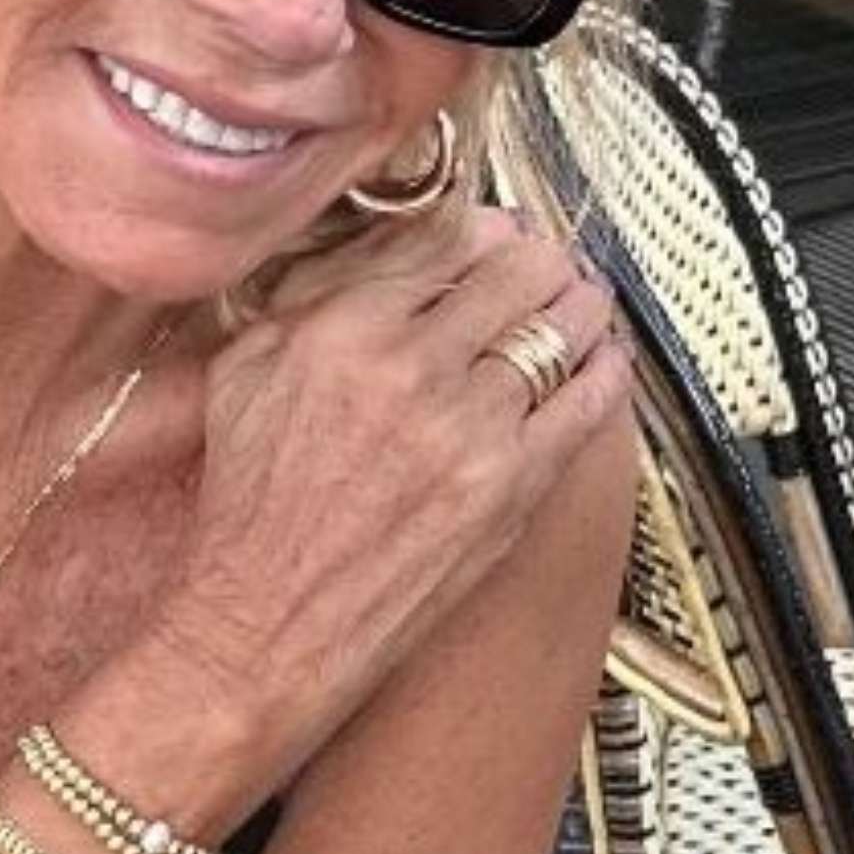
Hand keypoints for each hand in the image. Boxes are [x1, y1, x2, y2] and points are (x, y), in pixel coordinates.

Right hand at [148, 208, 629, 782]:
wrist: (263, 627)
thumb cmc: (248, 508)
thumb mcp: (246, 373)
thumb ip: (312, 297)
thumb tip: (383, 246)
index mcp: (341, 328)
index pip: (445, 237)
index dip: (482, 226)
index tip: (495, 231)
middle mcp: (411, 366)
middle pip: (518, 269)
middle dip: (541, 259)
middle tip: (549, 264)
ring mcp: (469, 427)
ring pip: (563, 327)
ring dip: (582, 305)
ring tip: (584, 303)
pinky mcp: (512, 486)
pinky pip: (589, 403)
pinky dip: (607, 371)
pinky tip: (606, 361)